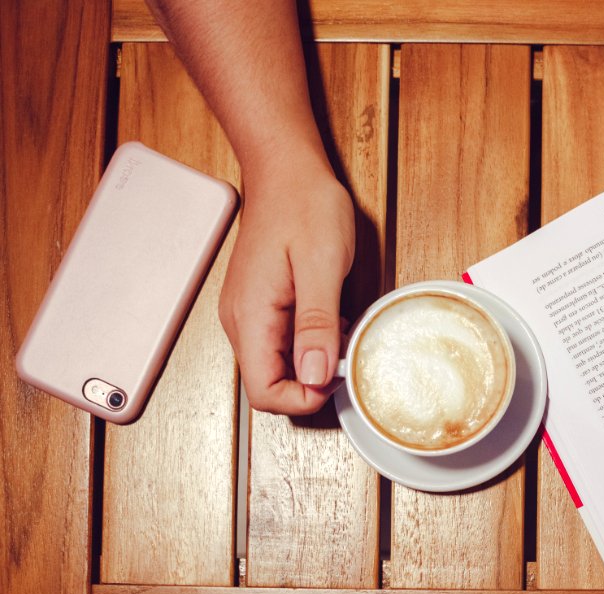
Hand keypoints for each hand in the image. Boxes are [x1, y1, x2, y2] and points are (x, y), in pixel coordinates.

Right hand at [219, 153, 354, 414]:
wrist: (286, 170)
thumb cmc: (304, 206)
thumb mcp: (321, 264)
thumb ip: (317, 323)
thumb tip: (314, 375)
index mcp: (252, 316)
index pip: (263, 392)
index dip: (302, 398)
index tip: (337, 377)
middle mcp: (242, 321)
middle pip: (268, 383)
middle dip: (310, 382)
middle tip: (346, 355)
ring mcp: (249, 313)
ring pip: (277, 365)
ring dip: (312, 362)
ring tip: (341, 332)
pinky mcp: (262, 304)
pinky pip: (282, 342)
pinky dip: (309, 343)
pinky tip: (332, 320)